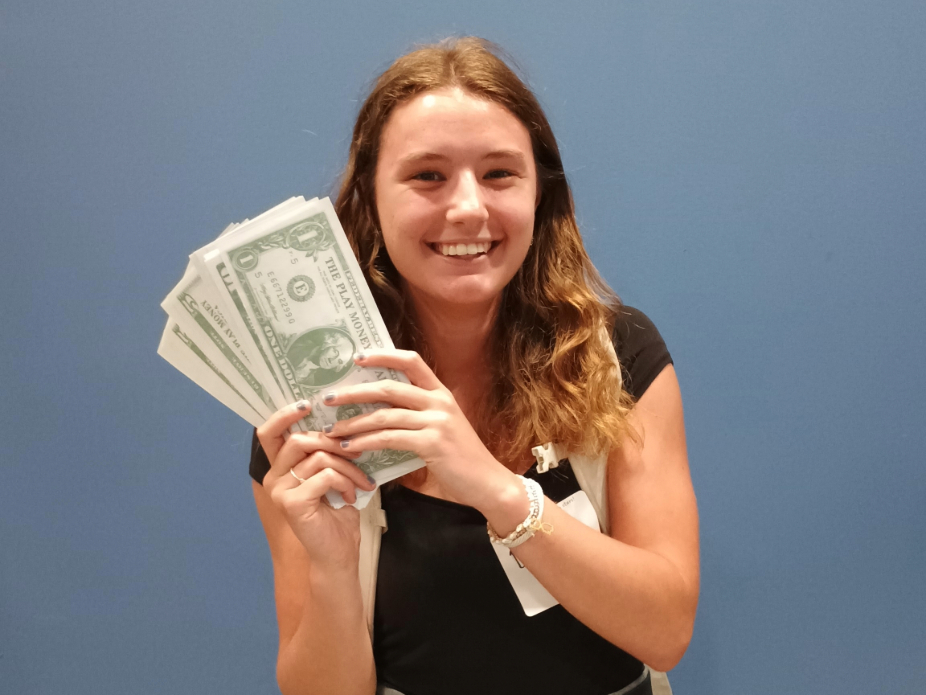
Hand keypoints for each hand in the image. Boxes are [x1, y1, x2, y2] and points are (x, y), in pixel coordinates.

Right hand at [257, 401, 376, 570]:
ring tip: (360, 482)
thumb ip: (326, 452)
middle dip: (334, 443)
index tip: (308, 403)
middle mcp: (273, 477)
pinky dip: (345, 482)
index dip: (285, 414)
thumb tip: (341, 422)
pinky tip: (351, 496)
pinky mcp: (292, 503)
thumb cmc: (337, 513)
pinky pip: (324, 475)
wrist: (338, 553)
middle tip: (357, 454)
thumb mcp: (332, 475)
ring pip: (317, 457)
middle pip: (299, 439)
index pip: (269, 432)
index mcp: (280, 467)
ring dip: (347, 467)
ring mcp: (279, 491)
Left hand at [321, 350, 521, 514]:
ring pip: (385, 415)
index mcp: (441, 393)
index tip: (356, 357)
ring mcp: (437, 421)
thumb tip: (379, 412)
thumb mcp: (442, 427)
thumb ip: (418, 415)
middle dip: (354, 391)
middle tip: (328, 397)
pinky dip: (365, 443)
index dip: (382, 355)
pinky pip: (390, 438)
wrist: (488, 482)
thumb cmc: (461, 458)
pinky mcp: (432, 443)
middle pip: (389, 387)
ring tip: (332, 430)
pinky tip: (350, 448)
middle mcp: (439, 401)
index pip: (411, 361)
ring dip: (354, 422)